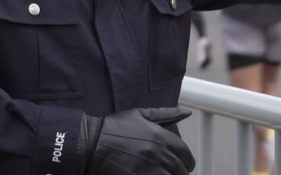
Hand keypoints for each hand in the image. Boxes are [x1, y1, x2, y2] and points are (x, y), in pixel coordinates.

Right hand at [77, 107, 194, 174]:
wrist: (92, 143)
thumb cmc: (114, 127)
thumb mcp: (140, 115)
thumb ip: (166, 114)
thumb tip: (186, 112)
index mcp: (161, 137)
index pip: (185, 153)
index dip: (188, 161)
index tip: (187, 165)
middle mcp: (158, 154)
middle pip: (180, 170)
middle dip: (181, 172)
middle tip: (177, 173)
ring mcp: (149, 170)